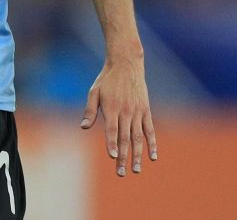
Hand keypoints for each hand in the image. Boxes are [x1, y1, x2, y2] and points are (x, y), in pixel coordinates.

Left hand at [80, 55, 156, 176]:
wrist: (126, 64)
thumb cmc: (107, 79)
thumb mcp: (94, 91)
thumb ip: (90, 110)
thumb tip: (83, 127)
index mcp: (111, 107)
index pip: (112, 129)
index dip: (112, 143)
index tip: (112, 156)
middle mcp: (125, 111)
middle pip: (125, 138)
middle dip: (122, 156)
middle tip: (121, 172)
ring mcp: (137, 112)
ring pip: (138, 137)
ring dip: (137, 154)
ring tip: (135, 170)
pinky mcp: (146, 110)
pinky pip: (150, 130)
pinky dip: (152, 143)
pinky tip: (152, 156)